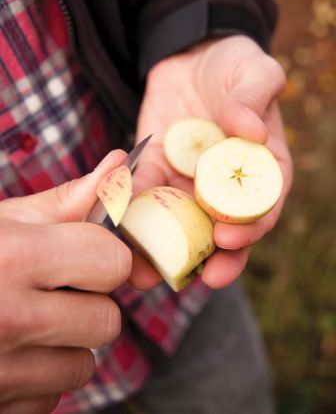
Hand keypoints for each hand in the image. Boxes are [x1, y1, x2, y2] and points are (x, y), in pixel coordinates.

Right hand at [0, 150, 131, 412]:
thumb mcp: (1, 223)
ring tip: (24, 324)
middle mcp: (8, 318)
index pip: (114, 262)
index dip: (101, 256)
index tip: (82, 256)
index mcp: (14, 258)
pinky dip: (37, 379)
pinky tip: (7, 355)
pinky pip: (51, 397)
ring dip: (63, 345)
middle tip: (51, 292)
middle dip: (87, 304)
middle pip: (106, 320)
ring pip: (82, 365)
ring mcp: (0, 374)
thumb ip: (66, 201)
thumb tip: (120, 166)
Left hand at [131, 35, 292, 288]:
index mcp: (260, 169)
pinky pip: (143, 193)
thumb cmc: (232, 63)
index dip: (249, 231)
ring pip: (178, 224)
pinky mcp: (156, 169)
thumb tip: (251, 132)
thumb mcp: (253, 71)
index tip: (228, 240)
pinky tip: (118, 223)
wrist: (191, 54)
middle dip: (207, 259)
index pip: (261, 208)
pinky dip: (131, 210)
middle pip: (221, 231)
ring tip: (144, 272)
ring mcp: (189, 181)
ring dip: (162, 250)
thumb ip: (254, 97)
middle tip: (190, 277)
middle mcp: (224, 184)